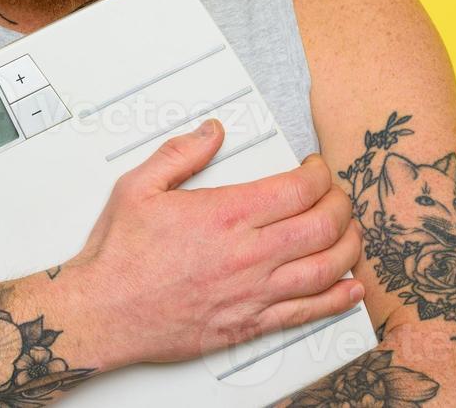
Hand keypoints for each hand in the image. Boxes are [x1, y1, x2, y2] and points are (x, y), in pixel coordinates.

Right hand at [66, 118, 363, 368]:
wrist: (105, 312)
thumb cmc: (119, 257)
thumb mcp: (139, 187)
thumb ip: (180, 154)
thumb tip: (211, 132)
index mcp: (225, 214)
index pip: (298, 189)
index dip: (319, 175)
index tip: (316, 169)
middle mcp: (248, 254)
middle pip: (322, 225)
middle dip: (340, 204)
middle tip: (337, 195)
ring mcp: (253, 292)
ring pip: (325, 268)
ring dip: (348, 246)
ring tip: (351, 232)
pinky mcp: (250, 324)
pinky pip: (308, 312)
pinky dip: (338, 298)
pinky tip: (349, 288)